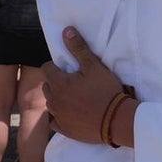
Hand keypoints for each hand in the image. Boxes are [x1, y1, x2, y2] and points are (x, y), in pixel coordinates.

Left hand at [42, 26, 126, 144]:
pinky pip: (55, 121)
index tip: (69, 68)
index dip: (56, 66)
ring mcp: (57, 116)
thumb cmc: (105, 90)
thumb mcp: (94, 66)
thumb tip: (66, 31)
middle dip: (56, 82)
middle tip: (73, 82)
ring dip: (58, 98)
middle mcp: (53, 100)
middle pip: (47, 86)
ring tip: (74, 97)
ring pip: (51, 103)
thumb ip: (78, 48)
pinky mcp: (64, 130)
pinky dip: (61, 116)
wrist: (115, 120)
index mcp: (58, 83)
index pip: (46, 68)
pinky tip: (72, 114)